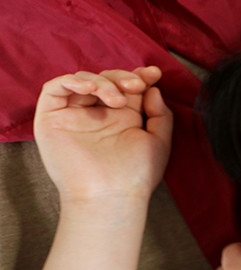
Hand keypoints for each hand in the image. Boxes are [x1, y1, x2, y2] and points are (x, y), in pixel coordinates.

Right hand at [33, 67, 171, 203]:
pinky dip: (72, 81)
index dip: (139, 76)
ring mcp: (74, 116)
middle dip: (123, 77)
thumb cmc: (137, 175)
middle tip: (137, 85)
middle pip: (105, 80)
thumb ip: (160, 114)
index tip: (154, 74)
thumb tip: (153, 89)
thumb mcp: (159, 141)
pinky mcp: (52, 119)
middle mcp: (98, 115)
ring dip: (102, 81)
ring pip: (82, 81)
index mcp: (122, 118)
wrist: (112, 195)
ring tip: (117, 99)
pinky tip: (91, 89)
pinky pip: (55, 89)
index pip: (126, 88)